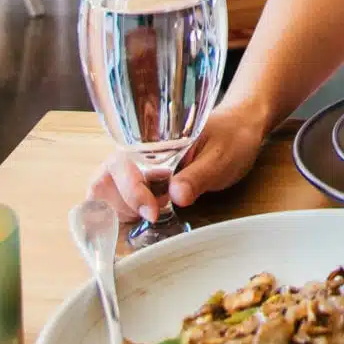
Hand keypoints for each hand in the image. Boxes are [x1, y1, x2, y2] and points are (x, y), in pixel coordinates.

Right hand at [85, 104, 267, 223]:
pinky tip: (150, 213)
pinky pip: (119, 200)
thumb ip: (198, 175)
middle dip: (121, 204)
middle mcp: (137, 151)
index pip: (121, 162)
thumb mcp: (221, 157)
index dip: (130, 189)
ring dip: (122, 210)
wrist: (240, 130)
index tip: (152, 210)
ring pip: (105, 192)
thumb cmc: (231, 137)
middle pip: (103, 179)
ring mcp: (137, 167)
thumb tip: (176, 195)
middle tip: (154, 213)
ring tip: (155, 210)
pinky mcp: (142, 182)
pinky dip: (126, 213)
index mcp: (152, 138)